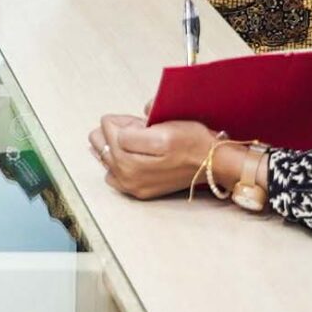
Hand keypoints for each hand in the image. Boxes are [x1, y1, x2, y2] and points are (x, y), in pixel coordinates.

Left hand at [89, 115, 222, 200]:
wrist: (210, 164)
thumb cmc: (191, 140)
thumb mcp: (165, 122)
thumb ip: (135, 121)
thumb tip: (115, 122)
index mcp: (138, 152)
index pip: (109, 125)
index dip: (124, 120)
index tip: (141, 123)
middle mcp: (131, 172)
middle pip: (100, 140)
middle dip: (116, 132)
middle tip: (138, 132)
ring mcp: (131, 185)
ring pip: (103, 155)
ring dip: (114, 146)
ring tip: (136, 145)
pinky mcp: (136, 192)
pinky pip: (109, 174)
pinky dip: (115, 164)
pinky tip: (130, 158)